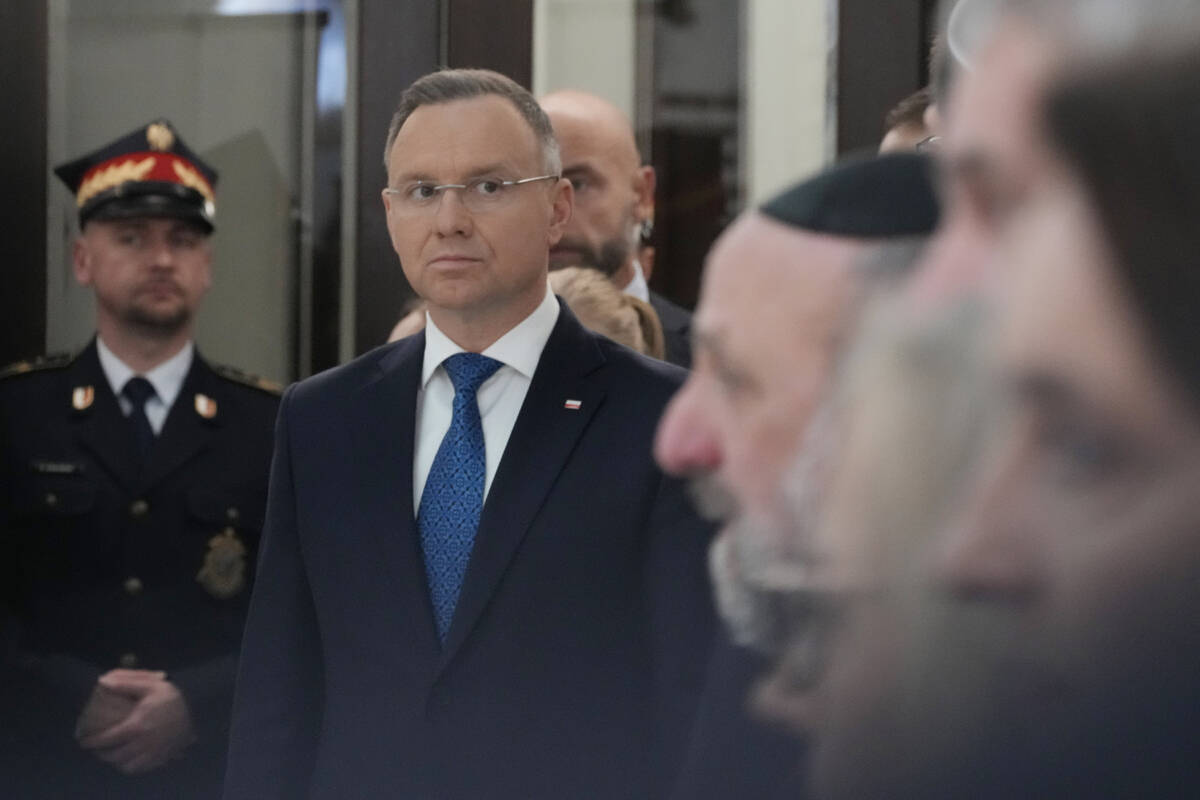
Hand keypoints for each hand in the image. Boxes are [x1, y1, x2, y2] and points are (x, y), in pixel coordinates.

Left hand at [77, 669, 196, 774]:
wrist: (200, 708)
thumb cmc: (171, 697)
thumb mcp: (151, 685)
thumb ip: (126, 683)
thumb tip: (102, 681)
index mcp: (137, 726)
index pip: (108, 739)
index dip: (92, 742)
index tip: (84, 740)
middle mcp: (143, 743)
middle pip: (114, 756)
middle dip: (101, 754)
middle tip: (96, 748)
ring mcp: (153, 753)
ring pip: (126, 766)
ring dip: (114, 762)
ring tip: (110, 754)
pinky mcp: (162, 758)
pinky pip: (140, 769)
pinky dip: (130, 767)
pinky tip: (127, 759)